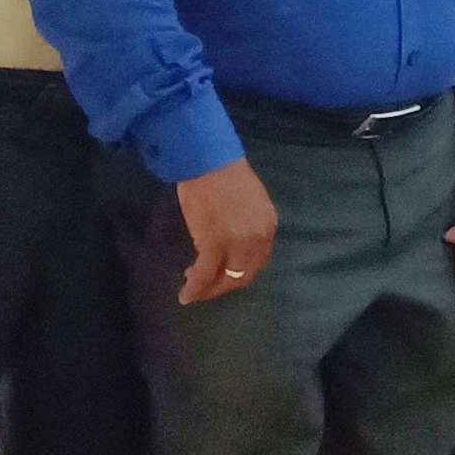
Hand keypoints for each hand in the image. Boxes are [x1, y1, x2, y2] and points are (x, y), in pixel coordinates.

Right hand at [175, 161, 278, 302]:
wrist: (208, 161)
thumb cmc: (225, 174)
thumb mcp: (250, 201)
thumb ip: (248, 224)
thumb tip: (231, 241)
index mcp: (268, 225)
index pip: (259, 260)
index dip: (241, 272)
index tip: (226, 275)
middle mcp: (258, 238)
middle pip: (245, 274)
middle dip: (226, 286)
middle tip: (209, 289)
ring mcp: (237, 243)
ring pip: (226, 278)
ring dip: (210, 290)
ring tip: (195, 292)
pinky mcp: (213, 244)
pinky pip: (205, 273)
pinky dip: (196, 288)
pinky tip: (186, 294)